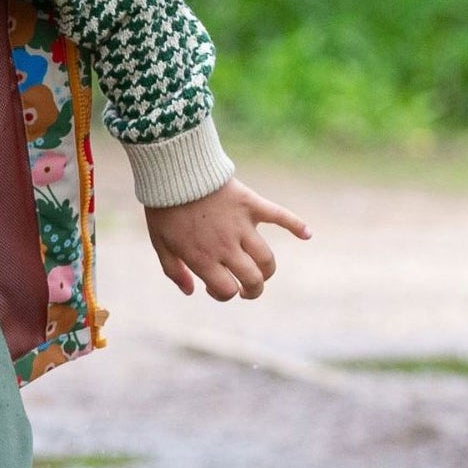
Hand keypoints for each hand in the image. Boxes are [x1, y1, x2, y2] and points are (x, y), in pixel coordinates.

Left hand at [144, 177, 310, 300]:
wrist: (175, 172)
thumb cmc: (164, 209)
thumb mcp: (160, 243)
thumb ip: (174, 271)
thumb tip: (192, 292)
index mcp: (203, 258)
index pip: (227, 290)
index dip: (224, 294)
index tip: (216, 286)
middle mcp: (226, 246)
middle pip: (253, 280)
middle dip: (253, 290)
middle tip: (246, 289)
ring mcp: (242, 226)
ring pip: (267, 259)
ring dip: (268, 270)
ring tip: (261, 272)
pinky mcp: (252, 205)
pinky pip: (281, 217)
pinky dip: (297, 225)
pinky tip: (307, 234)